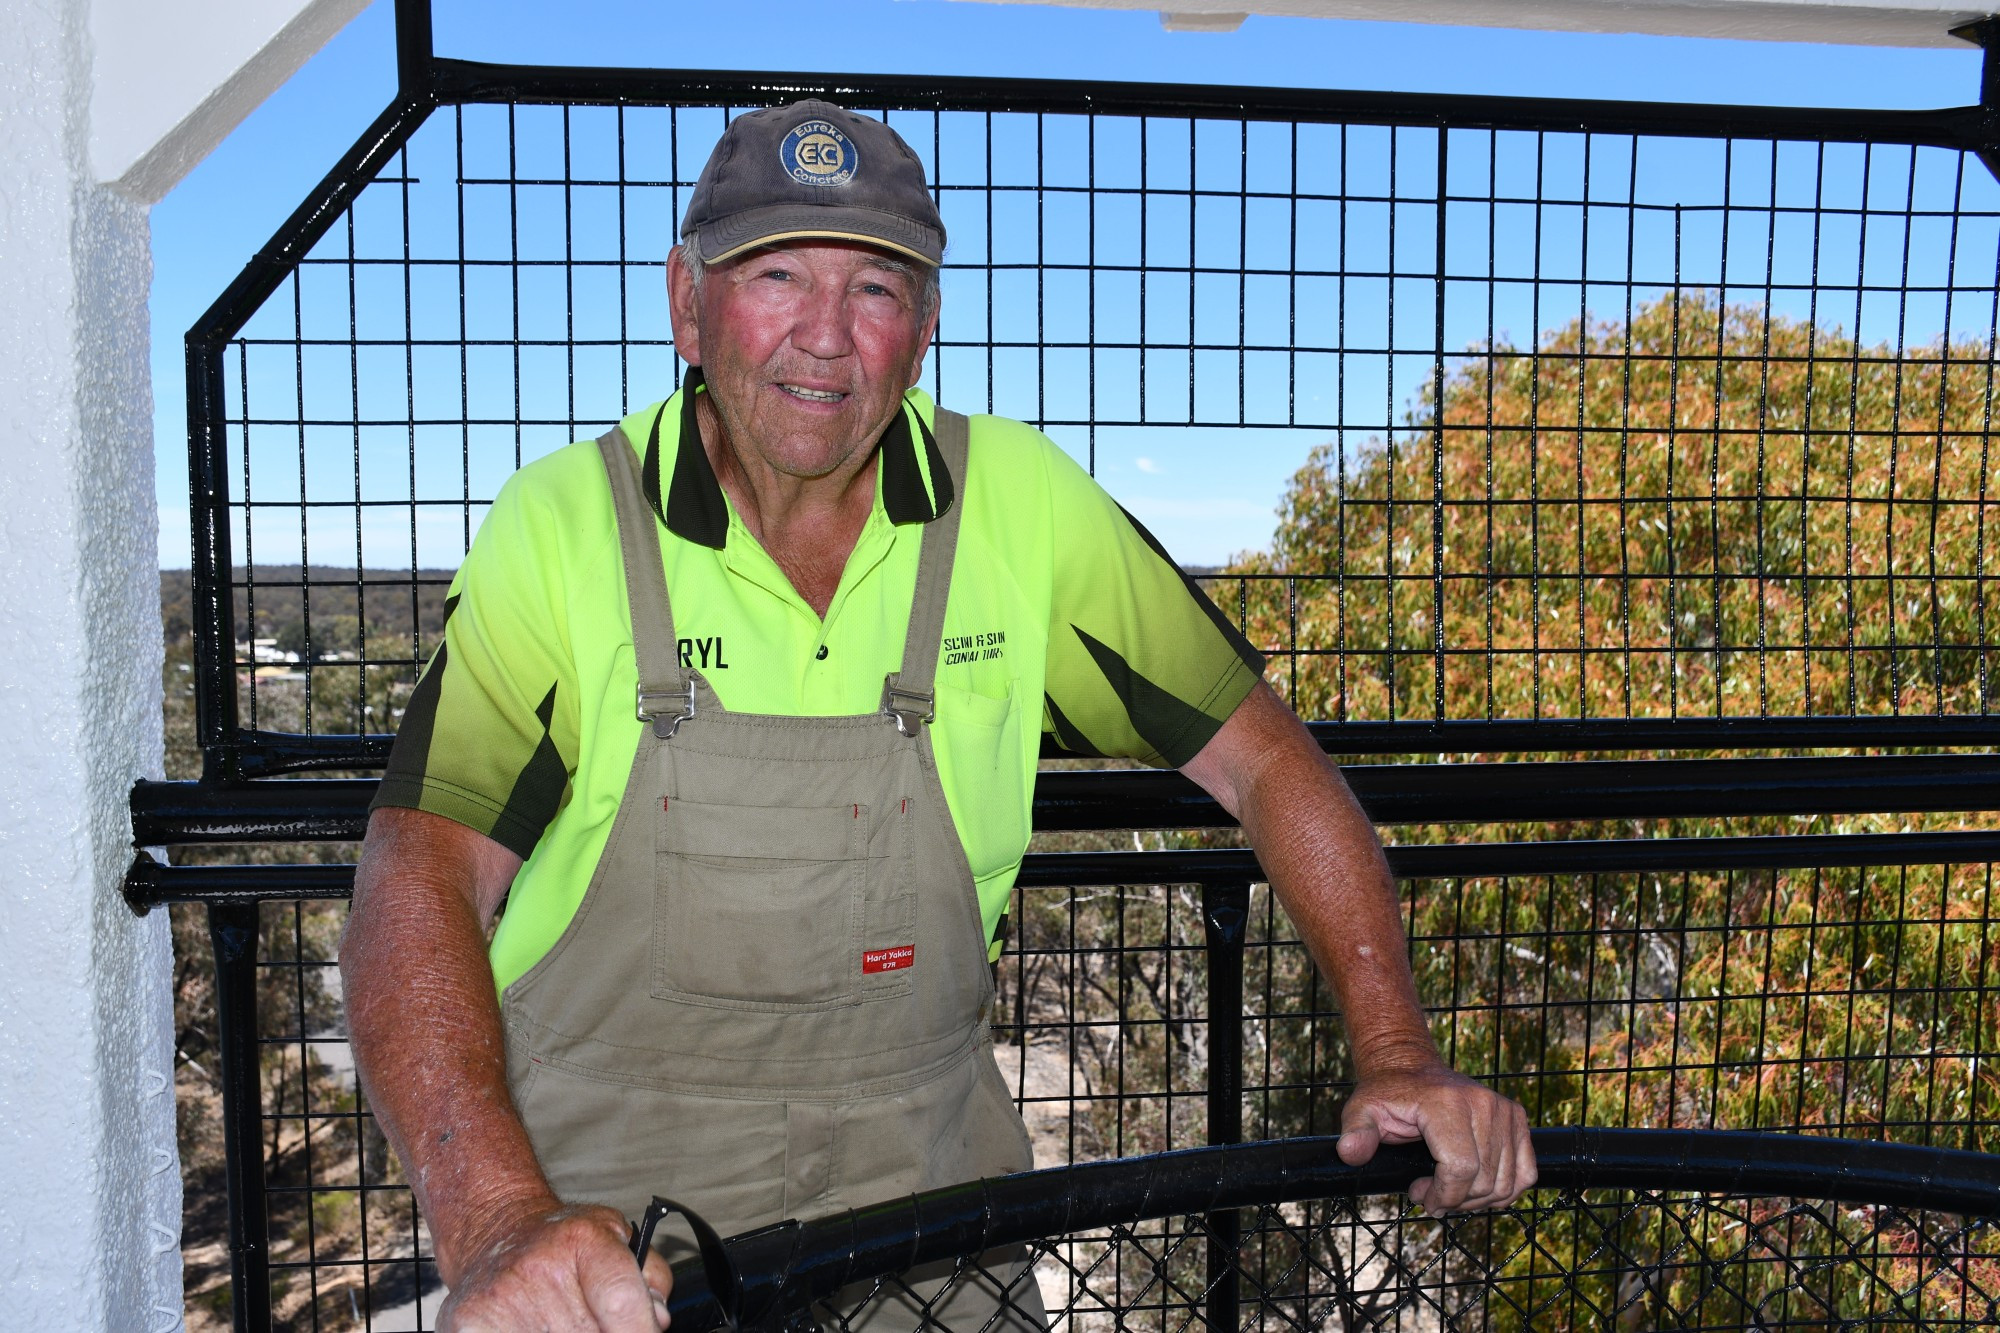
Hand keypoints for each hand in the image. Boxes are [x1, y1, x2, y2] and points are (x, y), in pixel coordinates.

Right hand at [439, 1197, 672, 1331]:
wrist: (496, 1230)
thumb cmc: (562, 1241)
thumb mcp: (617, 1236)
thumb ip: (649, 1277)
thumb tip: (656, 1319)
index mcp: (585, 1240)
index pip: (622, 1302)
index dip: (638, 1330)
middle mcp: (541, 1267)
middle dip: (600, 1332)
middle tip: (591, 1320)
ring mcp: (502, 1299)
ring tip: (561, 1320)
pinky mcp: (470, 1324)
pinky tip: (533, 1326)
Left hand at [1337, 1064, 1535, 1213]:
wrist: (1411, 1069)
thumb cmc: (1387, 1094)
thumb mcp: (1362, 1110)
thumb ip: (1356, 1133)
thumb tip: (1350, 1153)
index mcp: (1446, 1104)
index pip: (1460, 1169)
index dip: (1442, 1195)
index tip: (1420, 1197)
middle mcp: (1482, 1104)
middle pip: (1483, 1180)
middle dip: (1456, 1201)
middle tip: (1430, 1195)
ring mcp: (1504, 1111)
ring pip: (1505, 1182)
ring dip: (1478, 1200)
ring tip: (1449, 1189)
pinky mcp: (1517, 1119)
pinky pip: (1526, 1173)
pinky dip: (1504, 1190)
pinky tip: (1477, 1187)